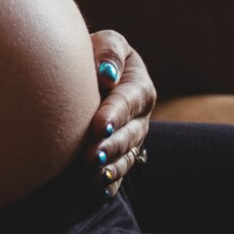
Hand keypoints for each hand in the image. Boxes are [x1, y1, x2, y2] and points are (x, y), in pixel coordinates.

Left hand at [86, 29, 155, 196]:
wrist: (93, 72)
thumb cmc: (99, 54)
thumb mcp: (108, 43)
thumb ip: (109, 52)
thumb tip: (107, 74)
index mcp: (140, 88)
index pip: (129, 101)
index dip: (115, 113)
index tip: (99, 125)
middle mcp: (140, 117)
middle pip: (130, 134)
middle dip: (112, 146)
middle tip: (92, 156)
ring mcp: (133, 138)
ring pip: (126, 156)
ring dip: (111, 168)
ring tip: (94, 176)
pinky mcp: (122, 154)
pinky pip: (120, 171)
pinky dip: (111, 181)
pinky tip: (100, 190)